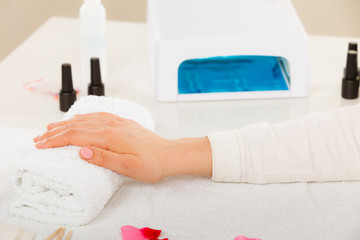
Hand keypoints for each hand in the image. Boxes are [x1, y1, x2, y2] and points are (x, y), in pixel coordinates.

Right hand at [33, 112, 211, 182]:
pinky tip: (79, 119)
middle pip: (77, 125)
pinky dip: (84, 117)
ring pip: (86, 119)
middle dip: (55, 131)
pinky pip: (98, 115)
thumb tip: (82, 152)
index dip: (55, 140)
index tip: (40, 144)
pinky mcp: (122, 122)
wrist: (169, 154)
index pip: (75, 136)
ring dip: (66, 123)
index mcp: (110, 136)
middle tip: (39, 137)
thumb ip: (104, 158)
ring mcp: (117, 122)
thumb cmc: (151, 164)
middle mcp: (112, 125)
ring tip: (51, 127)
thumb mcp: (127, 167)